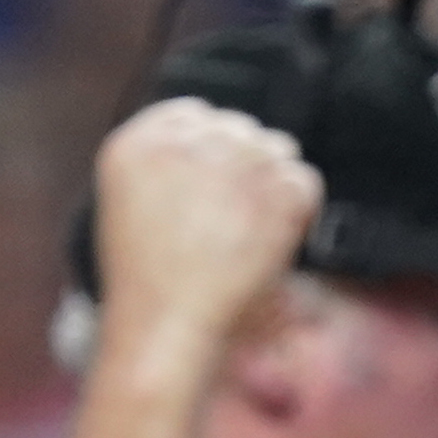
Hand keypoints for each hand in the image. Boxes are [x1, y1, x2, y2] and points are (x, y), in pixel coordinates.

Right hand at [89, 98, 323, 365]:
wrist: (165, 323)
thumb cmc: (147, 284)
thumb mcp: (132, 206)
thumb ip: (167, 167)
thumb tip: (215, 148)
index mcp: (139, 140)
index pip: (196, 113)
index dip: (214, 148)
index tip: (219, 183)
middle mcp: (186, 139)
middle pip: (241, 128)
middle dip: (245, 167)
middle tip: (237, 218)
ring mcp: (234, 159)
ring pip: (278, 148)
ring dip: (273, 184)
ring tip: (253, 230)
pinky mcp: (275, 187)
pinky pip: (305, 179)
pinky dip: (300, 210)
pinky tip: (274, 239)